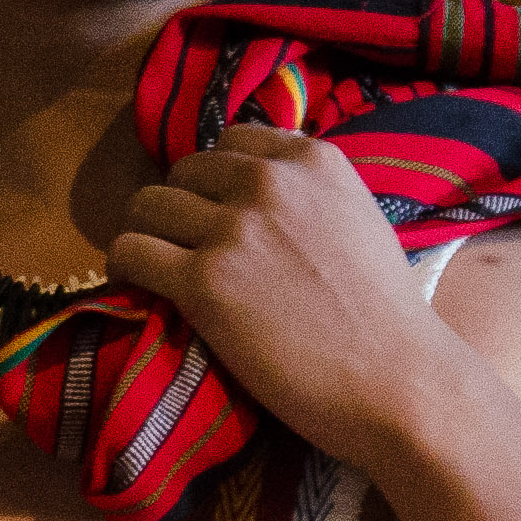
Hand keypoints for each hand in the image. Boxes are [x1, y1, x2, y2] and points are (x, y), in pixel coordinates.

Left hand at [103, 123, 457, 460]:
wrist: (396, 379)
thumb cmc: (385, 316)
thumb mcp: (357, 219)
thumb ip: (308, 194)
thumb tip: (257, 187)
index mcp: (312, 160)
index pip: (231, 141)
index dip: (216, 178)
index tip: (216, 211)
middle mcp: (268, 182)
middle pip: (183, 172)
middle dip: (179, 208)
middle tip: (184, 248)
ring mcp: (233, 229)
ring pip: (146, 206)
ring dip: (145, 236)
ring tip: (154, 267)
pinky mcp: (203, 281)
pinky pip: (130, 252)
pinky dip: (125, 268)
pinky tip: (137, 288)